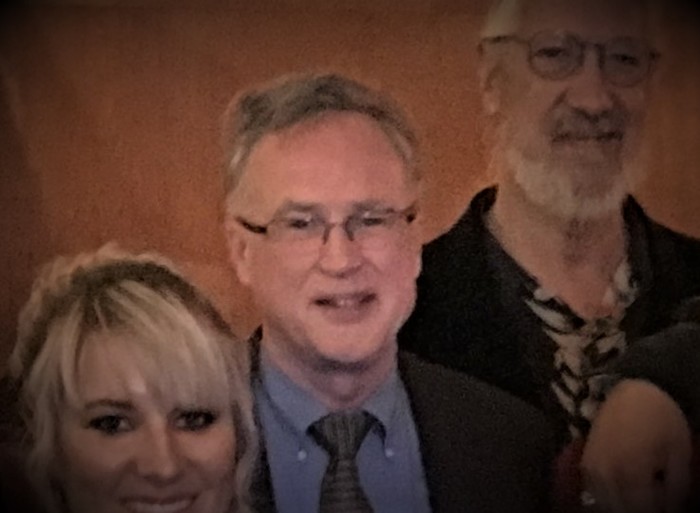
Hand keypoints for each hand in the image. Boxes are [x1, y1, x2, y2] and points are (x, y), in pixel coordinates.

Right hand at [581, 379, 691, 512]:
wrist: (632, 392)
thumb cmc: (660, 418)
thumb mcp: (679, 452)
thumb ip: (677, 487)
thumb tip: (672, 508)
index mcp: (632, 473)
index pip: (643, 511)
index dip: (658, 510)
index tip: (668, 506)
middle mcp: (607, 474)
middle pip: (621, 510)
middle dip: (638, 508)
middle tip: (653, 500)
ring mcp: (593, 469)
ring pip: (605, 503)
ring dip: (621, 505)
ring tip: (639, 495)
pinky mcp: (586, 463)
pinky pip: (595, 491)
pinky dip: (608, 497)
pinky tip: (623, 490)